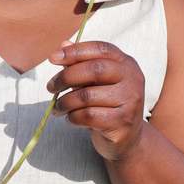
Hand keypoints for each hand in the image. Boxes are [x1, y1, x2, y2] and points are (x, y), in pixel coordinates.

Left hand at [46, 40, 144, 161]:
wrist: (128, 138)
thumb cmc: (108, 105)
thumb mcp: (96, 82)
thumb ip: (81, 64)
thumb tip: (63, 45)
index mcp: (127, 64)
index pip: (101, 49)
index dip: (75, 51)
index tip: (53, 58)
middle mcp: (132, 79)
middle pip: (94, 70)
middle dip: (66, 77)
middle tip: (51, 87)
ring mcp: (130, 101)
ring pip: (87, 96)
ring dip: (65, 102)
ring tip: (58, 107)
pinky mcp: (122, 122)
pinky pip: (88, 116)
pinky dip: (73, 117)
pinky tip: (70, 118)